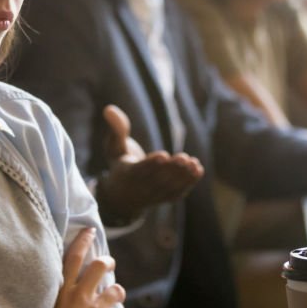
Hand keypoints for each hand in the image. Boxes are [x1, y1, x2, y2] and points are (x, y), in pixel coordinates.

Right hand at [46, 228, 131, 307]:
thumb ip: (61, 295)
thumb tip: (68, 284)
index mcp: (64, 291)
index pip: (74, 258)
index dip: (84, 241)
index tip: (90, 230)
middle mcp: (80, 296)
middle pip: (100, 266)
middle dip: (108, 262)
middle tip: (109, 264)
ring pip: (116, 290)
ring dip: (118, 294)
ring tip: (115, 300)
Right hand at [96, 105, 203, 219]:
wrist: (123, 194)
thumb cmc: (120, 163)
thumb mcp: (115, 146)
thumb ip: (116, 129)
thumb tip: (109, 108)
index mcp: (126, 174)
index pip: (138, 171)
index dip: (150, 164)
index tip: (163, 155)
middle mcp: (139, 188)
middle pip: (156, 180)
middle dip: (170, 169)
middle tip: (183, 157)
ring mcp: (153, 196)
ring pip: (168, 188)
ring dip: (182, 176)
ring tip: (193, 163)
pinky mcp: (165, 198)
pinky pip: (177, 193)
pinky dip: (188, 183)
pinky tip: (198, 170)